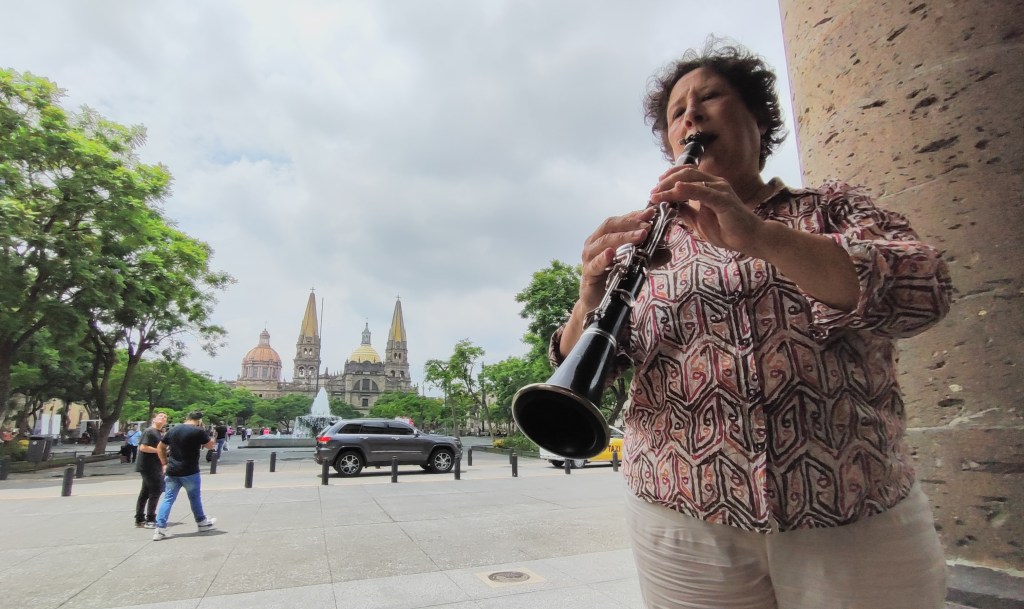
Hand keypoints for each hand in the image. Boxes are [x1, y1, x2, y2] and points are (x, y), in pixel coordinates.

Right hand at [578, 207, 656, 309]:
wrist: (599, 304)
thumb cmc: (615, 279)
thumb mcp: (636, 266)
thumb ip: (650, 258)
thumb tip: (668, 251)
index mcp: (604, 236)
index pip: (620, 220)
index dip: (635, 215)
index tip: (651, 212)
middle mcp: (594, 243)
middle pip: (611, 226)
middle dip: (631, 223)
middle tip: (649, 225)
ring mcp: (589, 258)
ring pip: (604, 242)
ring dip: (623, 237)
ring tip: (641, 235)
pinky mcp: (588, 273)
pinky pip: (595, 264)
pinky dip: (603, 258)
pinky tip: (612, 253)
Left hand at [649, 166, 765, 256]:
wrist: (750, 239)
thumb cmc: (728, 230)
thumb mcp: (699, 222)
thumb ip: (686, 212)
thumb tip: (670, 207)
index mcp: (709, 186)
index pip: (685, 175)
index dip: (668, 179)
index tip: (655, 189)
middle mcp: (715, 183)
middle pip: (685, 174)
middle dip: (665, 182)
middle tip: (653, 192)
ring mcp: (720, 189)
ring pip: (691, 180)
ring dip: (671, 186)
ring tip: (657, 194)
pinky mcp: (724, 199)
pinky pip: (702, 191)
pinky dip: (688, 189)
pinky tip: (675, 190)